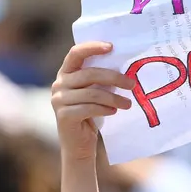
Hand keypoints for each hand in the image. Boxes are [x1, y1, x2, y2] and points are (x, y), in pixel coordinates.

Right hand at [51, 42, 135, 161]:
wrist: (79, 145)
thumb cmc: (90, 115)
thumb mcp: (94, 93)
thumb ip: (100, 80)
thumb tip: (125, 68)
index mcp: (65, 73)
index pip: (75, 53)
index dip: (92, 48)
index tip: (111, 47)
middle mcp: (58, 84)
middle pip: (89, 74)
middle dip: (114, 77)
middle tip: (132, 84)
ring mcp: (58, 100)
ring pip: (92, 93)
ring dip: (114, 98)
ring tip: (128, 104)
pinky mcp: (63, 115)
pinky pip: (89, 108)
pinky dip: (105, 109)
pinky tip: (114, 111)